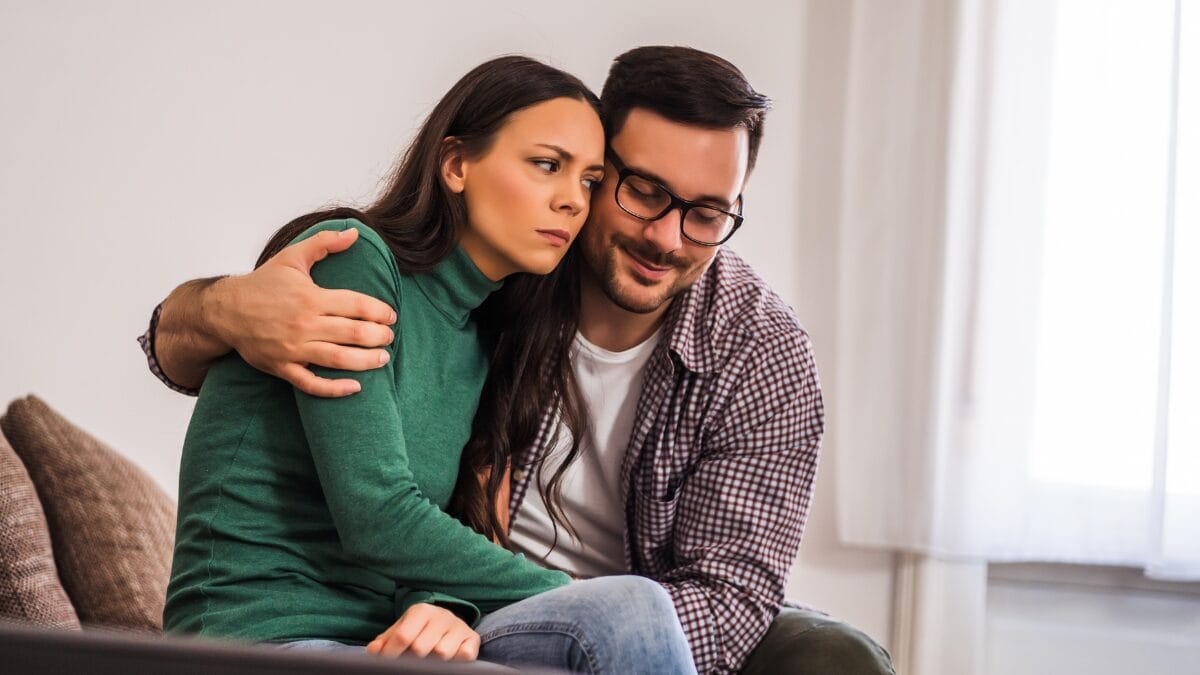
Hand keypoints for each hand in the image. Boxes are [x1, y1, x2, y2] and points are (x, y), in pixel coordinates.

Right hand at [211, 227, 396, 396]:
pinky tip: (355, 388)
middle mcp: (303, 324)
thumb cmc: (262, 283)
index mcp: (310, 297)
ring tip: (383, 359)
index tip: (391, 315)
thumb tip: (354, 233)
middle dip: (378, 337)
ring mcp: (292, 348)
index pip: (356, 305)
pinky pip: (311, 384)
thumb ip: (325, 242)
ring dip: (366, 361)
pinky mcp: (282, 367)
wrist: (224, 310)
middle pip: (353, 333)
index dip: (379, 311)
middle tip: (390, 337)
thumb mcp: (292, 257)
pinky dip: (334, 389)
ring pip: (338, 359)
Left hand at [366, 603, 479, 661]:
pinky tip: (449, 660)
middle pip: (421, 648)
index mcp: (421, 611)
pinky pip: (464, 656)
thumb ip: (386, 641)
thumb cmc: (420, 630)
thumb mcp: (402, 630)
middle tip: (411, 662)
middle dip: (413, 659)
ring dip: (434, 661)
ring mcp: (458, 627)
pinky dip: (455, 662)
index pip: (403, 636)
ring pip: (442, 653)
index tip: (386, 664)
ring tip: (431, 659)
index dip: (392, 654)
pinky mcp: (472, 639)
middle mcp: (442, 615)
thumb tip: (373, 650)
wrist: (449, 623)